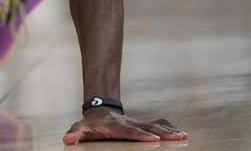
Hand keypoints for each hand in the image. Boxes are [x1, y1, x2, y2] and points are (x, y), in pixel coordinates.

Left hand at [62, 107, 186, 143]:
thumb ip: (75, 134)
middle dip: (163, 133)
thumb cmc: (91, 125)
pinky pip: (158, 125)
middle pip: (148, 128)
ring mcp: (138, 124)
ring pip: (155, 126)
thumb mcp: (81, 128)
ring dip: (169, 131)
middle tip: (177, 137)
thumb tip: (66, 140)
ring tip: (184, 136)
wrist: (99, 111)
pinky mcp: (143, 125)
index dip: (141, 135)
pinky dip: (169, 128)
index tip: (154, 139)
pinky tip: (181, 134)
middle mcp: (130, 124)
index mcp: (117, 127)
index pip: (130, 132)